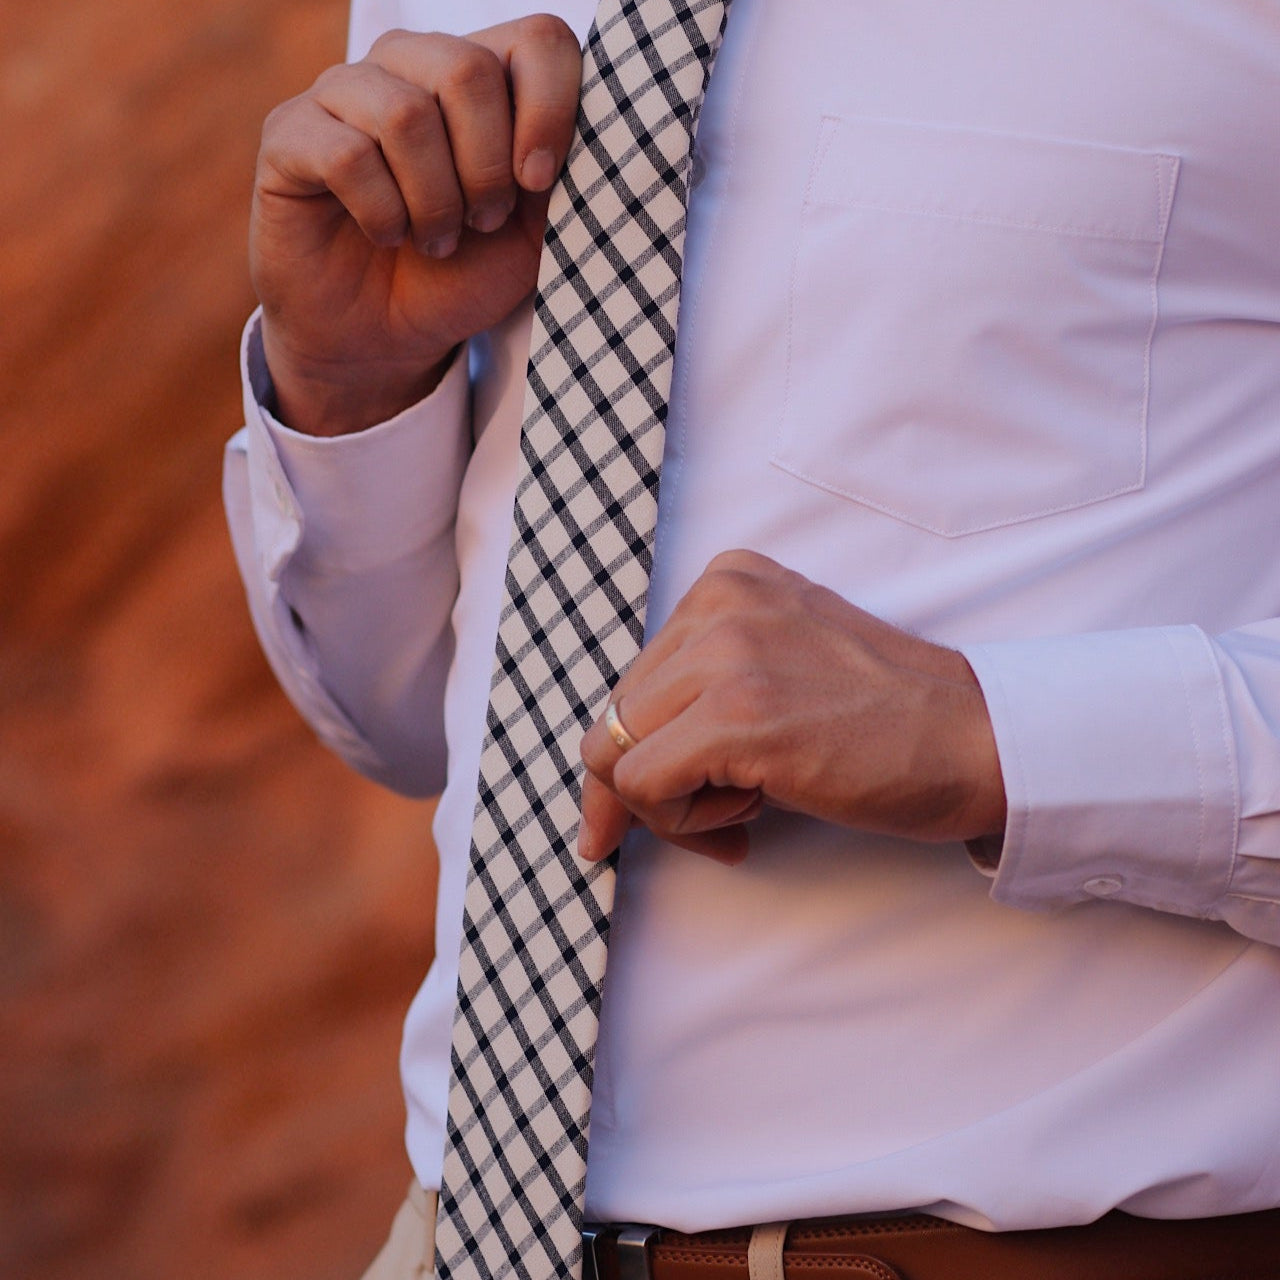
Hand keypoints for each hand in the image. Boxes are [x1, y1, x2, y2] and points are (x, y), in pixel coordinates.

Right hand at [250, 16, 582, 434]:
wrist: (387, 337)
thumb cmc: (460, 278)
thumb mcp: (533, 235)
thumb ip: (561, 176)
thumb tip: (593, 127)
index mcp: (479, 75)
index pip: (539, 39)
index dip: (550, 110)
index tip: (539, 183)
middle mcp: (409, 65)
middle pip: (468, 69)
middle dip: (486, 168)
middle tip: (479, 222)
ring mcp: (343, 92)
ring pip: (405, 114)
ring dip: (434, 200)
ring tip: (434, 240)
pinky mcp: (289, 135)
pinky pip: (347, 155)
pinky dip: (382, 213)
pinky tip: (387, 236)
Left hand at [579, 550, 1006, 864]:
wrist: (976, 740)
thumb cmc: (885, 723)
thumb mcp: (780, 670)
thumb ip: (699, 697)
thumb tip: (601, 784)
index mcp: (726, 582)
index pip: (633, 683)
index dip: (648, 753)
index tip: (683, 799)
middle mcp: (716, 602)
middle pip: (613, 719)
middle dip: (653, 787)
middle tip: (725, 816)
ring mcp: (725, 653)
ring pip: (613, 754)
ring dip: (671, 807)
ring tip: (747, 809)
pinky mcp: (737, 714)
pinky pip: (640, 785)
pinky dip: (682, 823)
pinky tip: (750, 819)